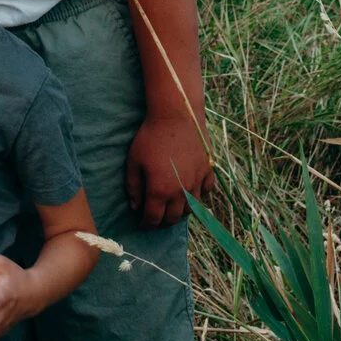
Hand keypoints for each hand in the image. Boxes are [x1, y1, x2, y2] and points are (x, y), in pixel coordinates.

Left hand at [125, 109, 212, 227]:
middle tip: (156, 218)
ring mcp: (196, 182)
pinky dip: (198, 195)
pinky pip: (205, 191)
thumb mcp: (134, 161)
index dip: (146, 225)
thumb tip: (135, 206)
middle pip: (173, 218)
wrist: (176, 115)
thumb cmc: (151, 137)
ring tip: (172, 208)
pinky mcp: (207, 171)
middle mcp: (180, 192)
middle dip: (162, 222)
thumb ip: (133, 187)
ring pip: (191, 209)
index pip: (153, 219)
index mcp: (160, 191)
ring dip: (180, 212)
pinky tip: (190, 191)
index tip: (142, 224)